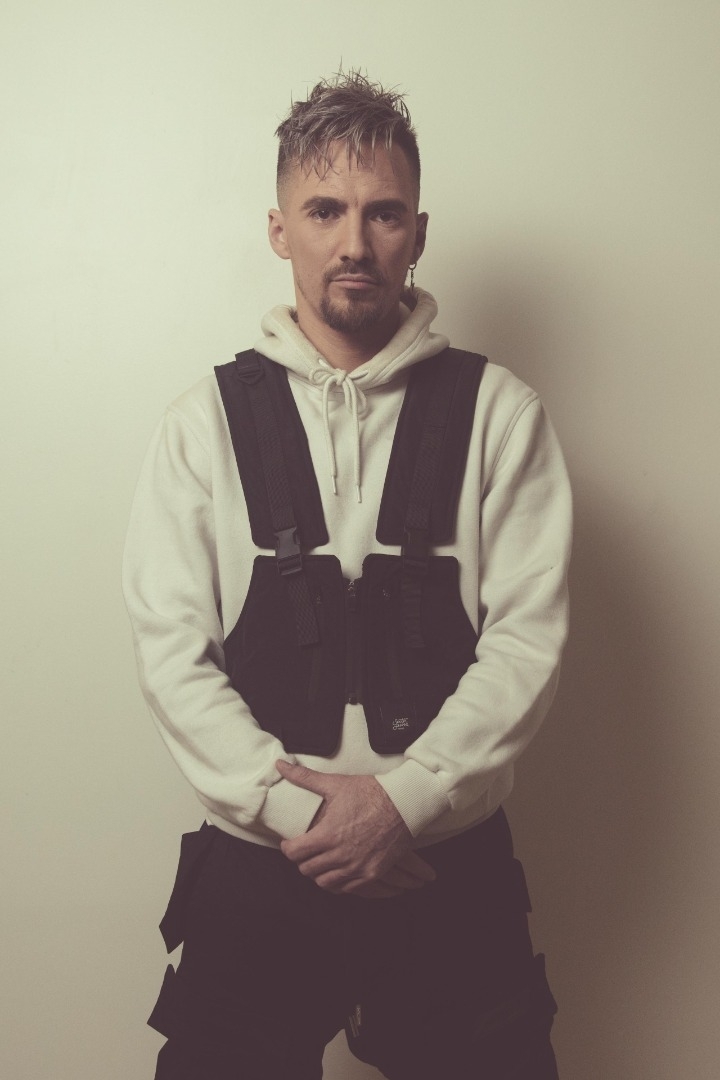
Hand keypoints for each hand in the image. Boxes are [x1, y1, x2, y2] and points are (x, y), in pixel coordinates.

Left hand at [276, 761, 435, 898]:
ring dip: (319, 873)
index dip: (287, 847)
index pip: (294, 852)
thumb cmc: (370, 792)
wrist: (404, 804)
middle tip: (305, 850)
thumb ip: (304, 778)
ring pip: (325, 883)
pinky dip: (338, 882)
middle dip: (302, 859)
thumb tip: (280, 765)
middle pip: (307, 870)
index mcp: (328, 834)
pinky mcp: (372, 874)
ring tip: (320, 861)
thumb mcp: (336, 783)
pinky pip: (346, 889)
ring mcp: (357, 867)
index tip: (290, 842)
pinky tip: (338, 870)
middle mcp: (340, 855)